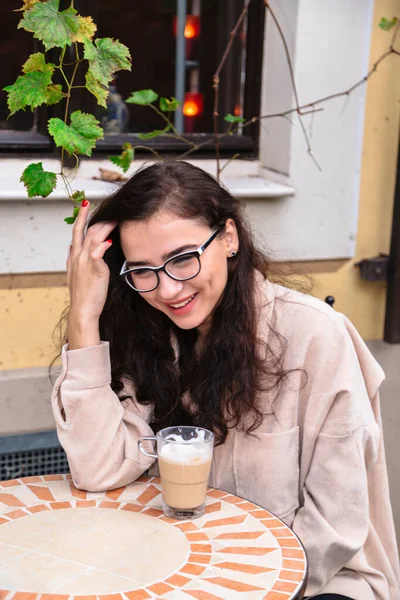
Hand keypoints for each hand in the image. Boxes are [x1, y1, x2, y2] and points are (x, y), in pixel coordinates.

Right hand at [67, 200, 116, 324]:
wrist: (83, 310)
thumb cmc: (83, 295)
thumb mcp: (74, 274)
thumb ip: (73, 260)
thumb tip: (71, 247)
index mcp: (74, 257)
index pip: (76, 232)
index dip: (80, 218)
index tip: (84, 205)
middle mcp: (78, 257)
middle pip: (84, 230)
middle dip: (91, 216)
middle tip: (100, 206)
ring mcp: (85, 262)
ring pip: (93, 237)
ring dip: (104, 226)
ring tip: (115, 219)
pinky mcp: (94, 269)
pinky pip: (98, 252)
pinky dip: (103, 245)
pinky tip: (111, 240)